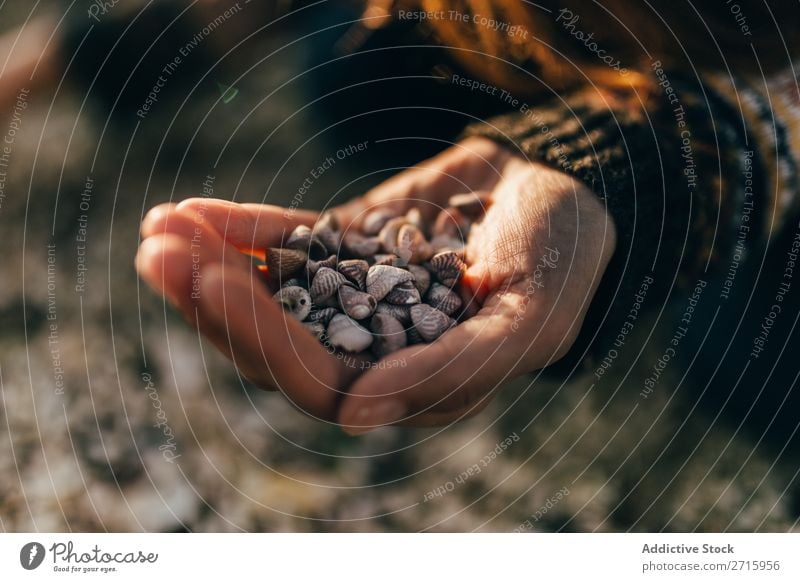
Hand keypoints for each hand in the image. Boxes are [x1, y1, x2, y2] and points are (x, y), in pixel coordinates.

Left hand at [135, 137, 615, 432]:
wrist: (555, 190)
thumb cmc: (560, 257)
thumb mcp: (529, 315)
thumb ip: (459, 367)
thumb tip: (358, 414)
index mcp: (411, 383)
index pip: (322, 380)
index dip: (265, 339)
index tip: (214, 282)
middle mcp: (371, 348)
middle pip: (275, 342)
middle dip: (215, 302)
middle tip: (159, 254)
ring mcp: (349, 297)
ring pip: (267, 295)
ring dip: (208, 264)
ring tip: (158, 229)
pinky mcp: (340, 251)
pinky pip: (282, 246)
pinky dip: (238, 229)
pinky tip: (187, 209)